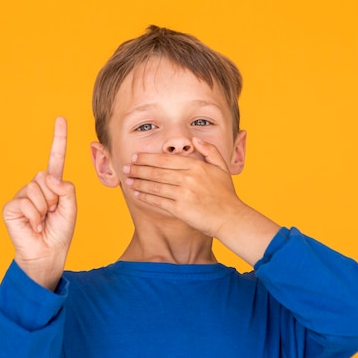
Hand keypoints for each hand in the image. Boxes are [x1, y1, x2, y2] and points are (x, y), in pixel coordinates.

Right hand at [2, 117, 76, 288]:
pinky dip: (34, 216)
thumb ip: (66, 188)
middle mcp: (36, 186)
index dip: (59, 138)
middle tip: (52, 214)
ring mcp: (22, 195)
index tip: (60, 118)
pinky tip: (33, 226)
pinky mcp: (11, 207)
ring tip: (42, 221)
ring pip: (37, 188)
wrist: (47, 253)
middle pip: (47, 177)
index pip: (56, 158)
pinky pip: (26, 201)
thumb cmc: (59, 231)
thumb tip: (48, 177)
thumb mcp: (71, 207)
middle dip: (54, 198)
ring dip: (45, 208)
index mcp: (52, 184)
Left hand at [123, 137, 244, 238]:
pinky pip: (158, 201)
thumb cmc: (226, 194)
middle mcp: (188, 178)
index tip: (136, 156)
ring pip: (155, 185)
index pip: (166, 159)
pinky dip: (146, 196)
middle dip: (138, 168)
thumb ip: (210, 151)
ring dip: (139, 182)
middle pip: (157, 171)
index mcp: (196, 166)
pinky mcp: (180, 209)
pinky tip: (137, 194)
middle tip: (126, 167)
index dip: (148, 158)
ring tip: (128, 180)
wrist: (231, 218)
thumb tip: (195, 139)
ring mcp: (183, 194)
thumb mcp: (222, 167)